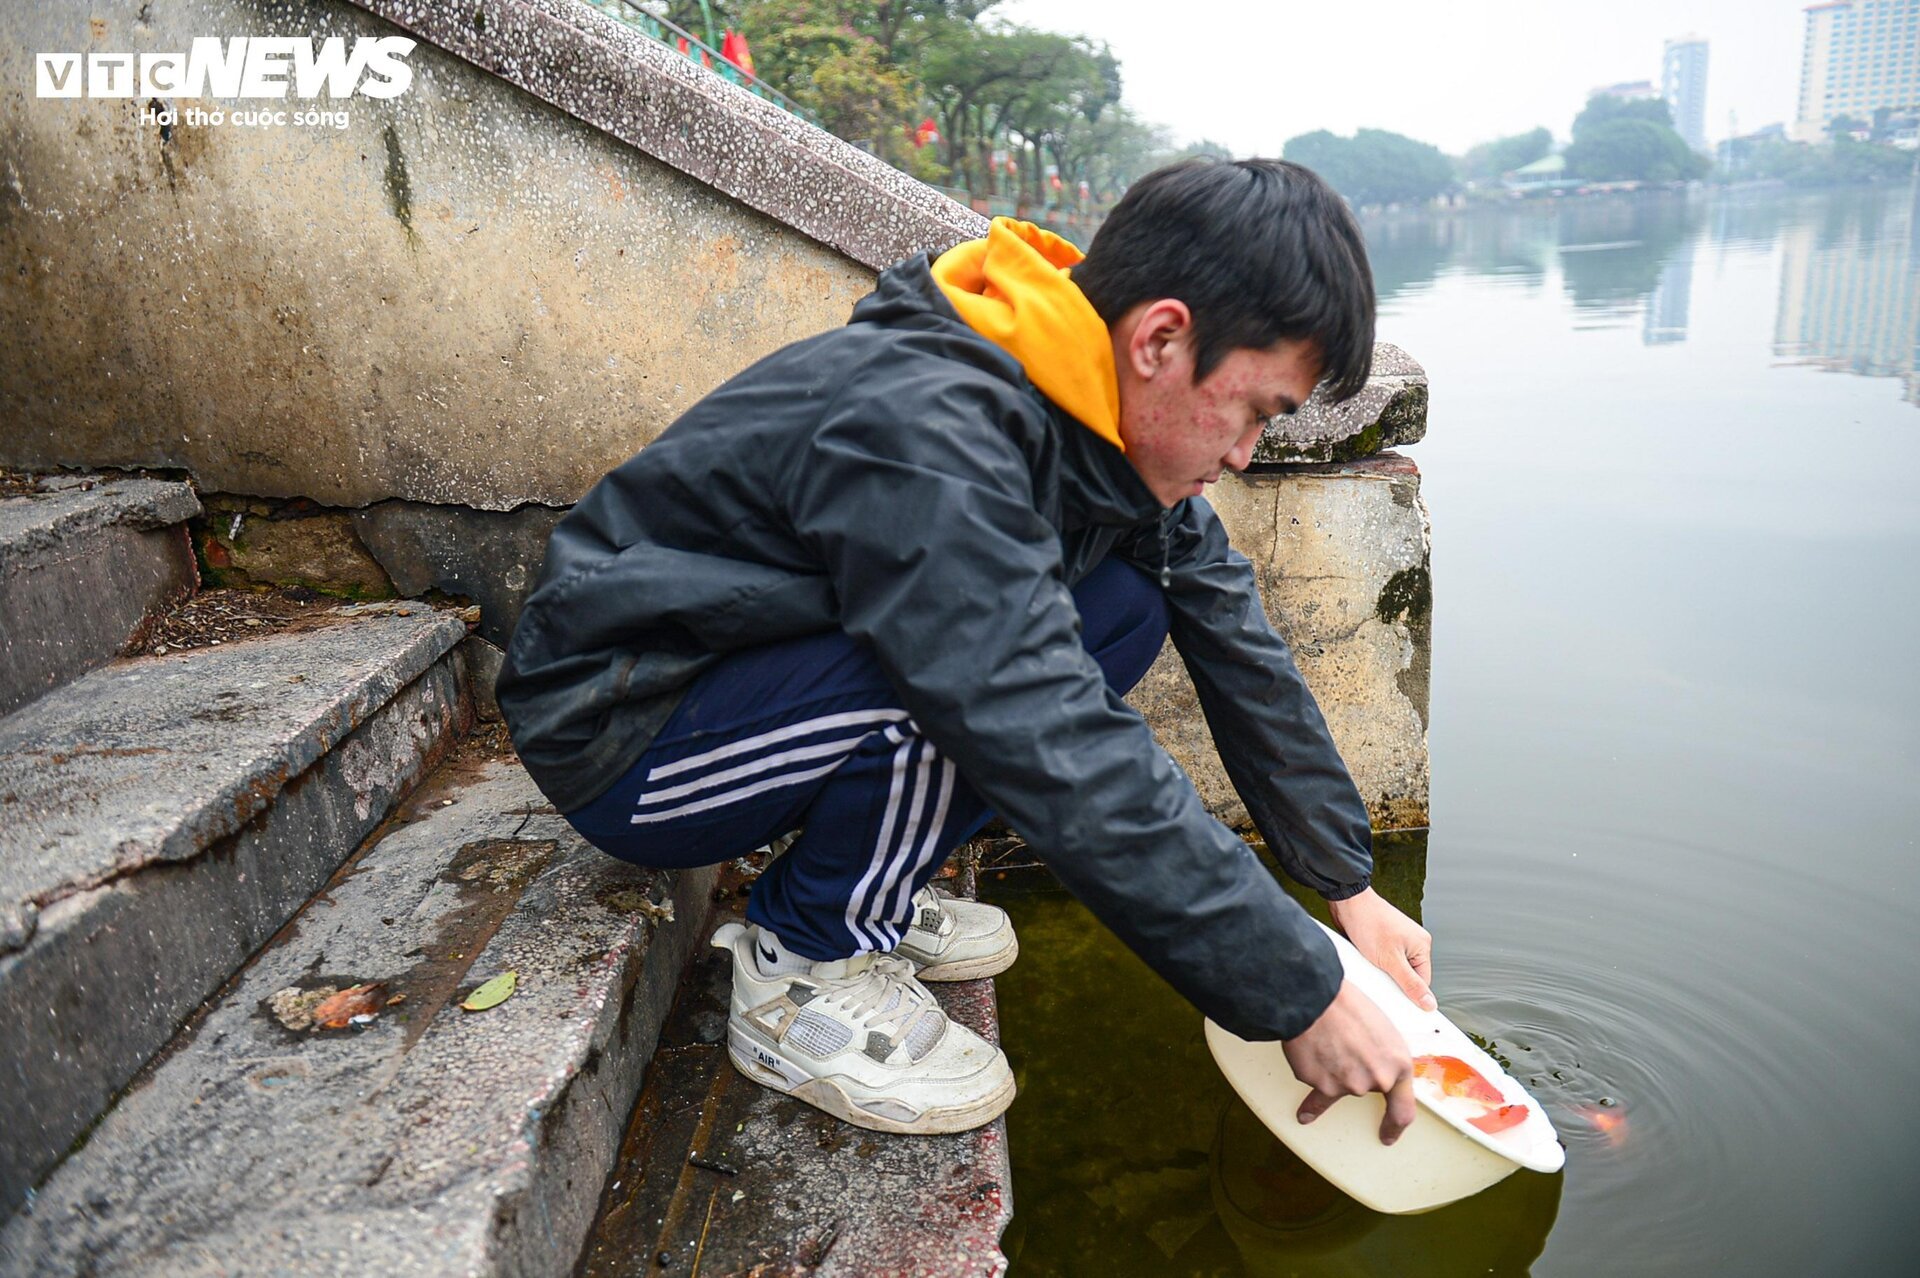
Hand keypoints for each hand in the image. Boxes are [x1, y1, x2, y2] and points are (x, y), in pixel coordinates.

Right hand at [1283, 979, 1415, 1143]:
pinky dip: (1311, 1092)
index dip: (1395, 1126)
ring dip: (1331, 1071)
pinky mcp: (1322, 1086)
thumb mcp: (1381, 1028)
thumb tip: (1377, 1065)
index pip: (1403, 1109)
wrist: (1315, 998)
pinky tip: (1305, 1106)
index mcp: (1398, 1065)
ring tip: (1322, 1046)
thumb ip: (1384, 1056)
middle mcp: (1377, 1080)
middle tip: (1343, 1059)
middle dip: (1354, 1073)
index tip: (1388, 1134)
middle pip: (1365, 1088)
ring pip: (1339, 1086)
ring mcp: (1349, 1086)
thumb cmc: (1348, 1004)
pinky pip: (1317, 1089)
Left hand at [1328, 887, 1434, 1010]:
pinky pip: (1383, 960)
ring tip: (1370, 963)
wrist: (1347, 902)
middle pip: (1408, 975)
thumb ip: (1410, 983)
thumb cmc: (1369, 923)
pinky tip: (1365, 959)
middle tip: (1379, 976)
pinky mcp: (1383, 940)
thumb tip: (1429, 1003)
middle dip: (1393, 980)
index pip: (1422, 982)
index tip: (1396, 999)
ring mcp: (1397, 941)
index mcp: (1422, 945)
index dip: (1409, 993)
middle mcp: (1412, 942)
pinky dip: (1374, 963)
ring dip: (1382, 971)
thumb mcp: (1391, 960)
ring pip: (1394, 968)